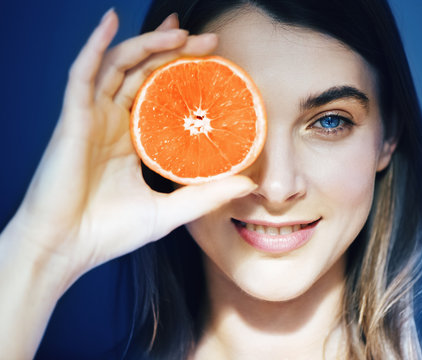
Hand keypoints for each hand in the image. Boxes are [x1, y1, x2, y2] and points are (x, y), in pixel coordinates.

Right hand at [5, 9, 255, 285]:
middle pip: (146, 73)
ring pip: (120, 65)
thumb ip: (206, 196)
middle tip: (210, 42)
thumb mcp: (169, 211)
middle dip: (176, 52)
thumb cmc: (110, 232)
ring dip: (148, 43)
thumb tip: (249, 184)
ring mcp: (92, 118)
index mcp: (135, 140)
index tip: (217, 64)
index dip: (186, 76)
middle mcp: (113, 122)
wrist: (66, 250)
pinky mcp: (73, 119)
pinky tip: (110, 20)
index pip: (163, 95)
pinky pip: (83, 73)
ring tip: (181, 33)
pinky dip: (95, 44)